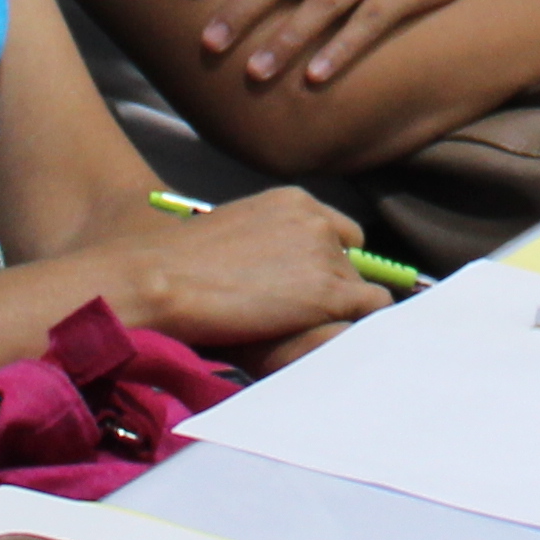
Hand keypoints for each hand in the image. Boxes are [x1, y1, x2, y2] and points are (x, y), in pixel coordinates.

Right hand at [123, 186, 393, 352]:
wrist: (166, 279)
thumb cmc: (182, 264)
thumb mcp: (237, 232)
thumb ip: (271, 242)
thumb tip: (286, 271)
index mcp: (294, 201)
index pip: (340, 232)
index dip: (328, 262)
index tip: (311, 288)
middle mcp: (318, 221)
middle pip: (351, 262)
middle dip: (333, 289)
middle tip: (300, 317)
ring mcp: (326, 255)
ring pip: (360, 290)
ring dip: (340, 311)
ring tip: (303, 332)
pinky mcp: (329, 292)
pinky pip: (372, 308)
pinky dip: (361, 324)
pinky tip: (333, 338)